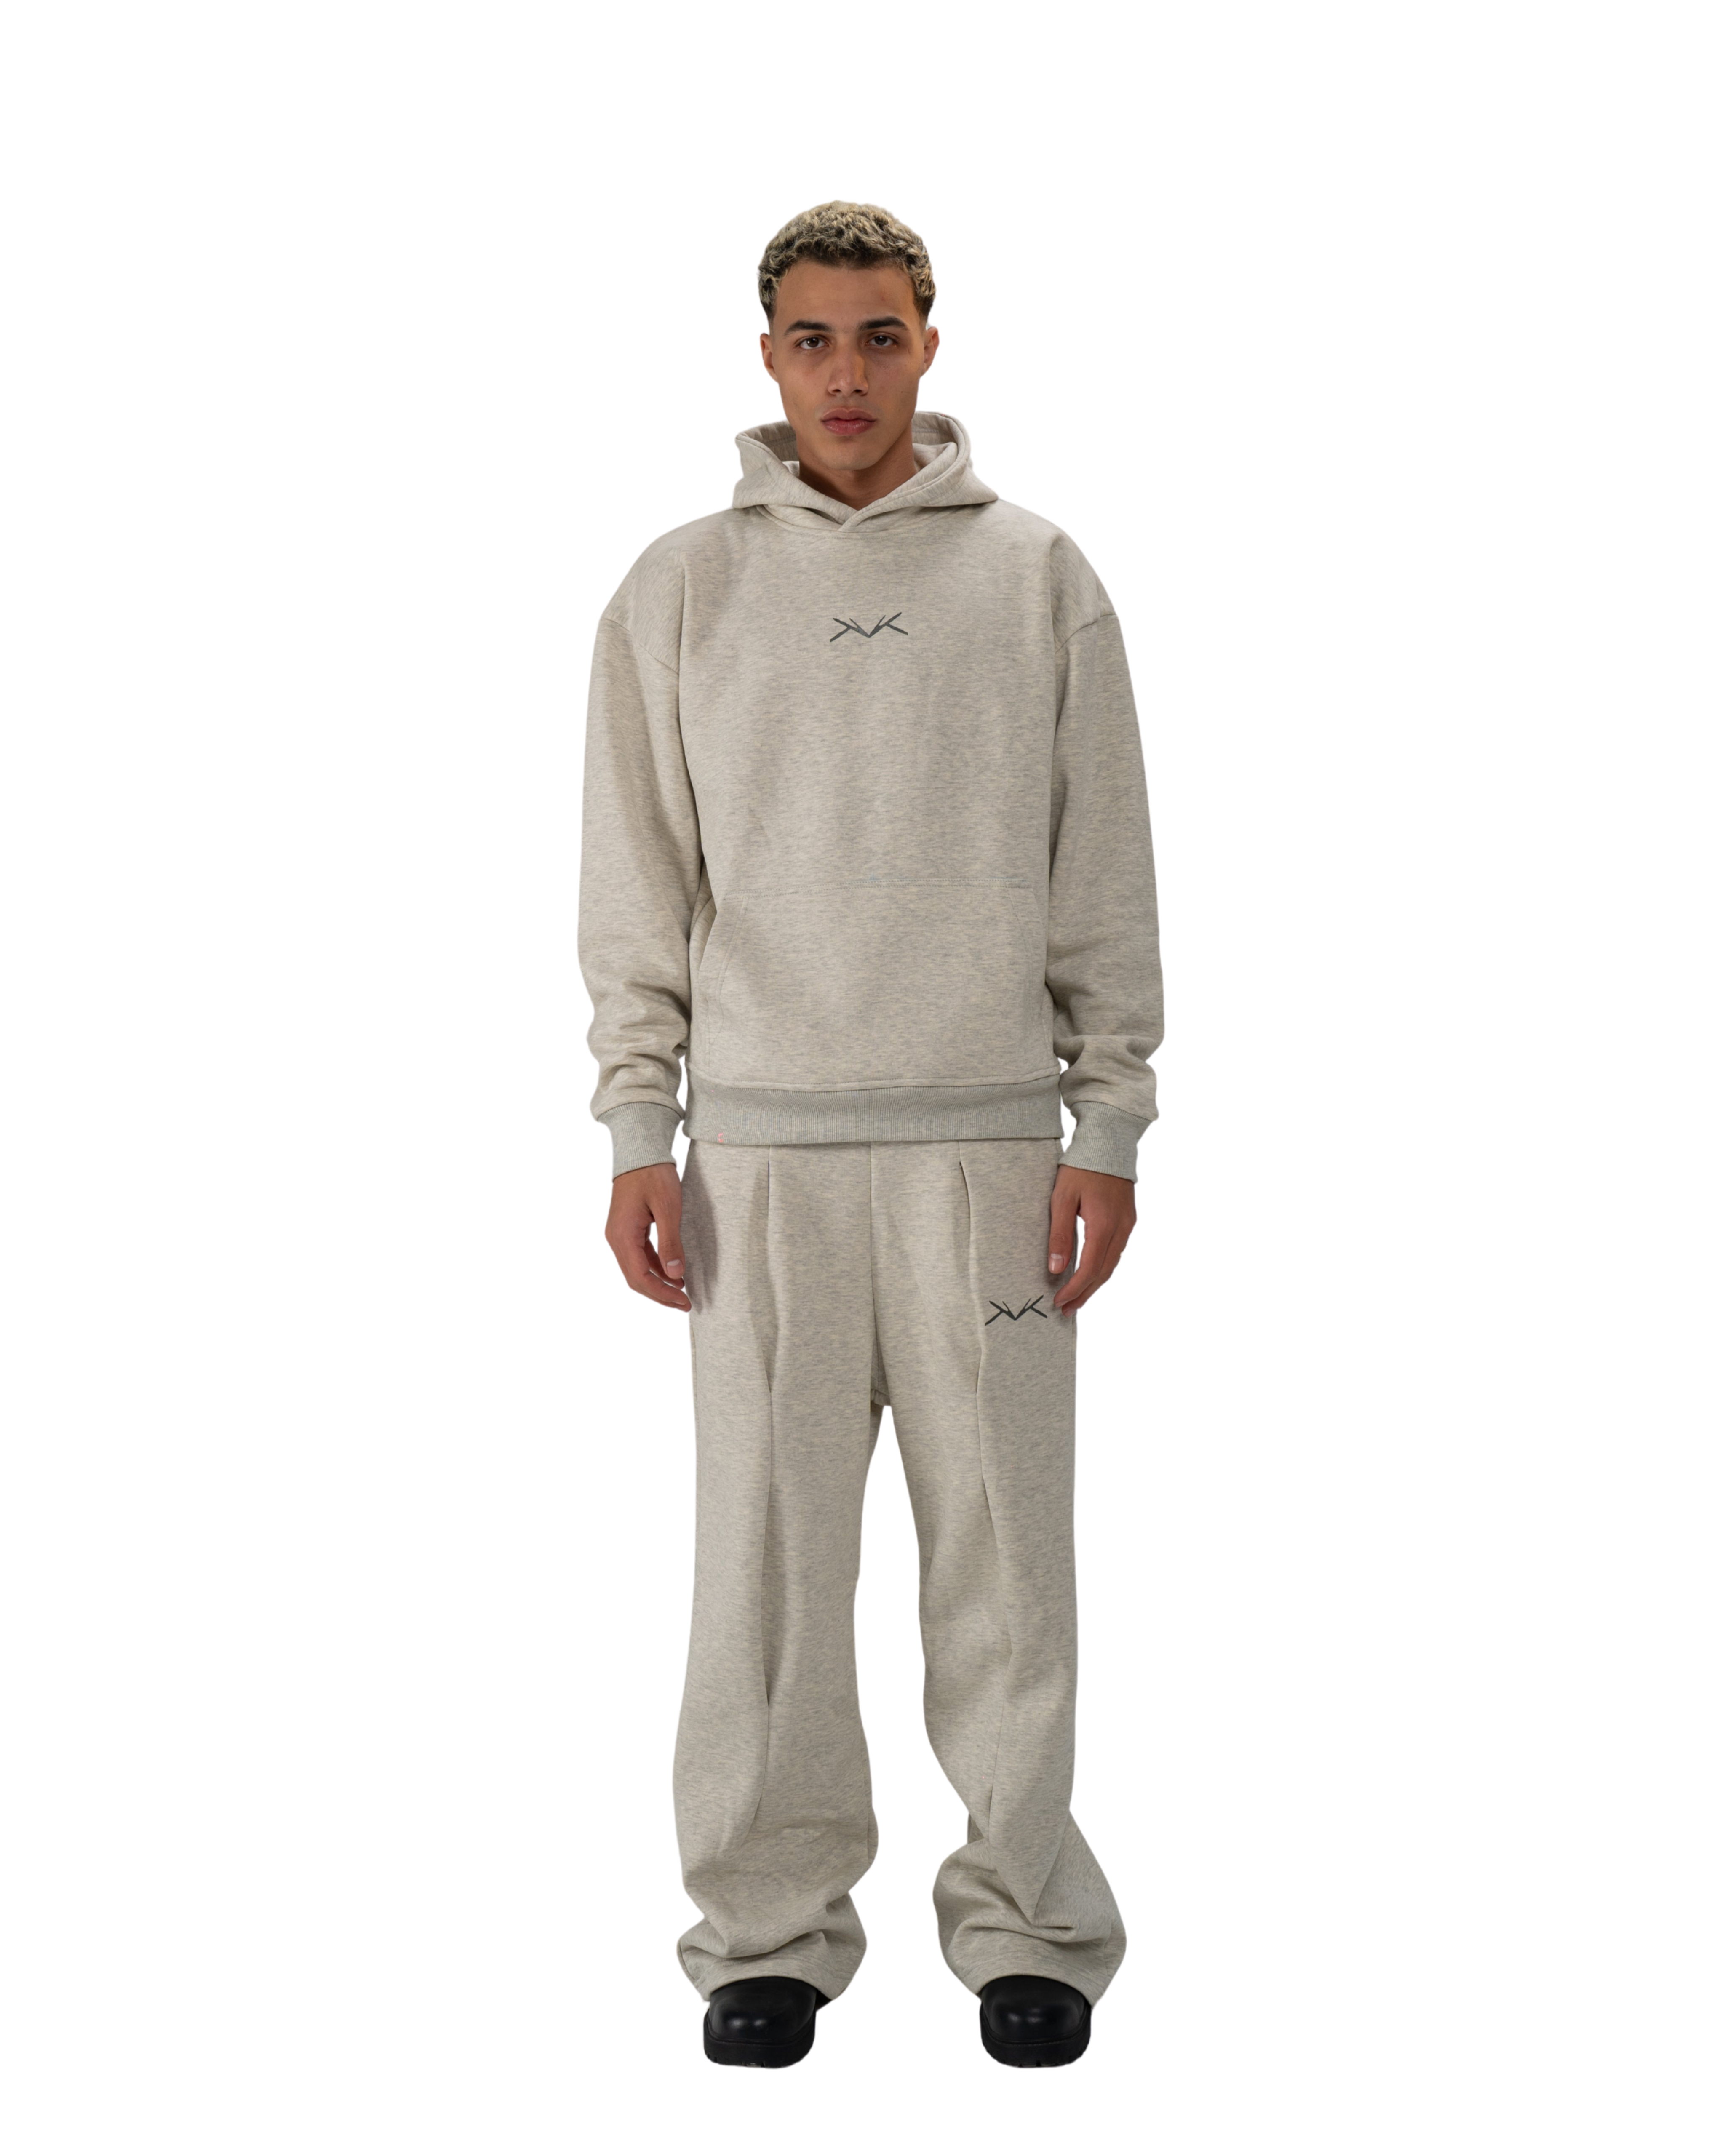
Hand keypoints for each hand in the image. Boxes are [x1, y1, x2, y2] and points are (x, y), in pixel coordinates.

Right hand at [605, 1161, 689, 1310]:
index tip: (684, 1301)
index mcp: (623, 1236)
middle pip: (635, 1278)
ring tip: (681, 1292)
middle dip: (660, 1294)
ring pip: (636, 1269)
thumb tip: (676, 1275)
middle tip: (685, 1303)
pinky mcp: (627, 1229)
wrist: (640, 1151)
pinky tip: (673, 1272)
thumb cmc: (653, 1175)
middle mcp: (616, 1239)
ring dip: (658, 1283)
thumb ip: (671, 1242)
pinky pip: (639, 1256)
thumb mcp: (668, 1208)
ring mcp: (619, 1234)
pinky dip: (655, 1268)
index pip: (640, 1277)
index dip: (661, 1294)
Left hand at [1047, 1165, 1136, 1313]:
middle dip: (1085, 1293)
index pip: (1090, 1268)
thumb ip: (1059, 1235)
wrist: (1109, 1142)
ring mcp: (1128, 1224)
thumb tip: (1055, 1269)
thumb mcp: (1061, 1199)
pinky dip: (1103, 1267)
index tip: (1059, 1302)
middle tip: (1067, 1310)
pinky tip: (1091, 1273)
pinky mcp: (1128, 1219)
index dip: (1075, 1289)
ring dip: (1095, 1283)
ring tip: (1077, 1298)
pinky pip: (1116, 1251)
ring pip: (1112, 1263)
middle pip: (1104, 1272)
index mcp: (1104, 1225)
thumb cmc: (1081, 1168)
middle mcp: (1121, 1229)